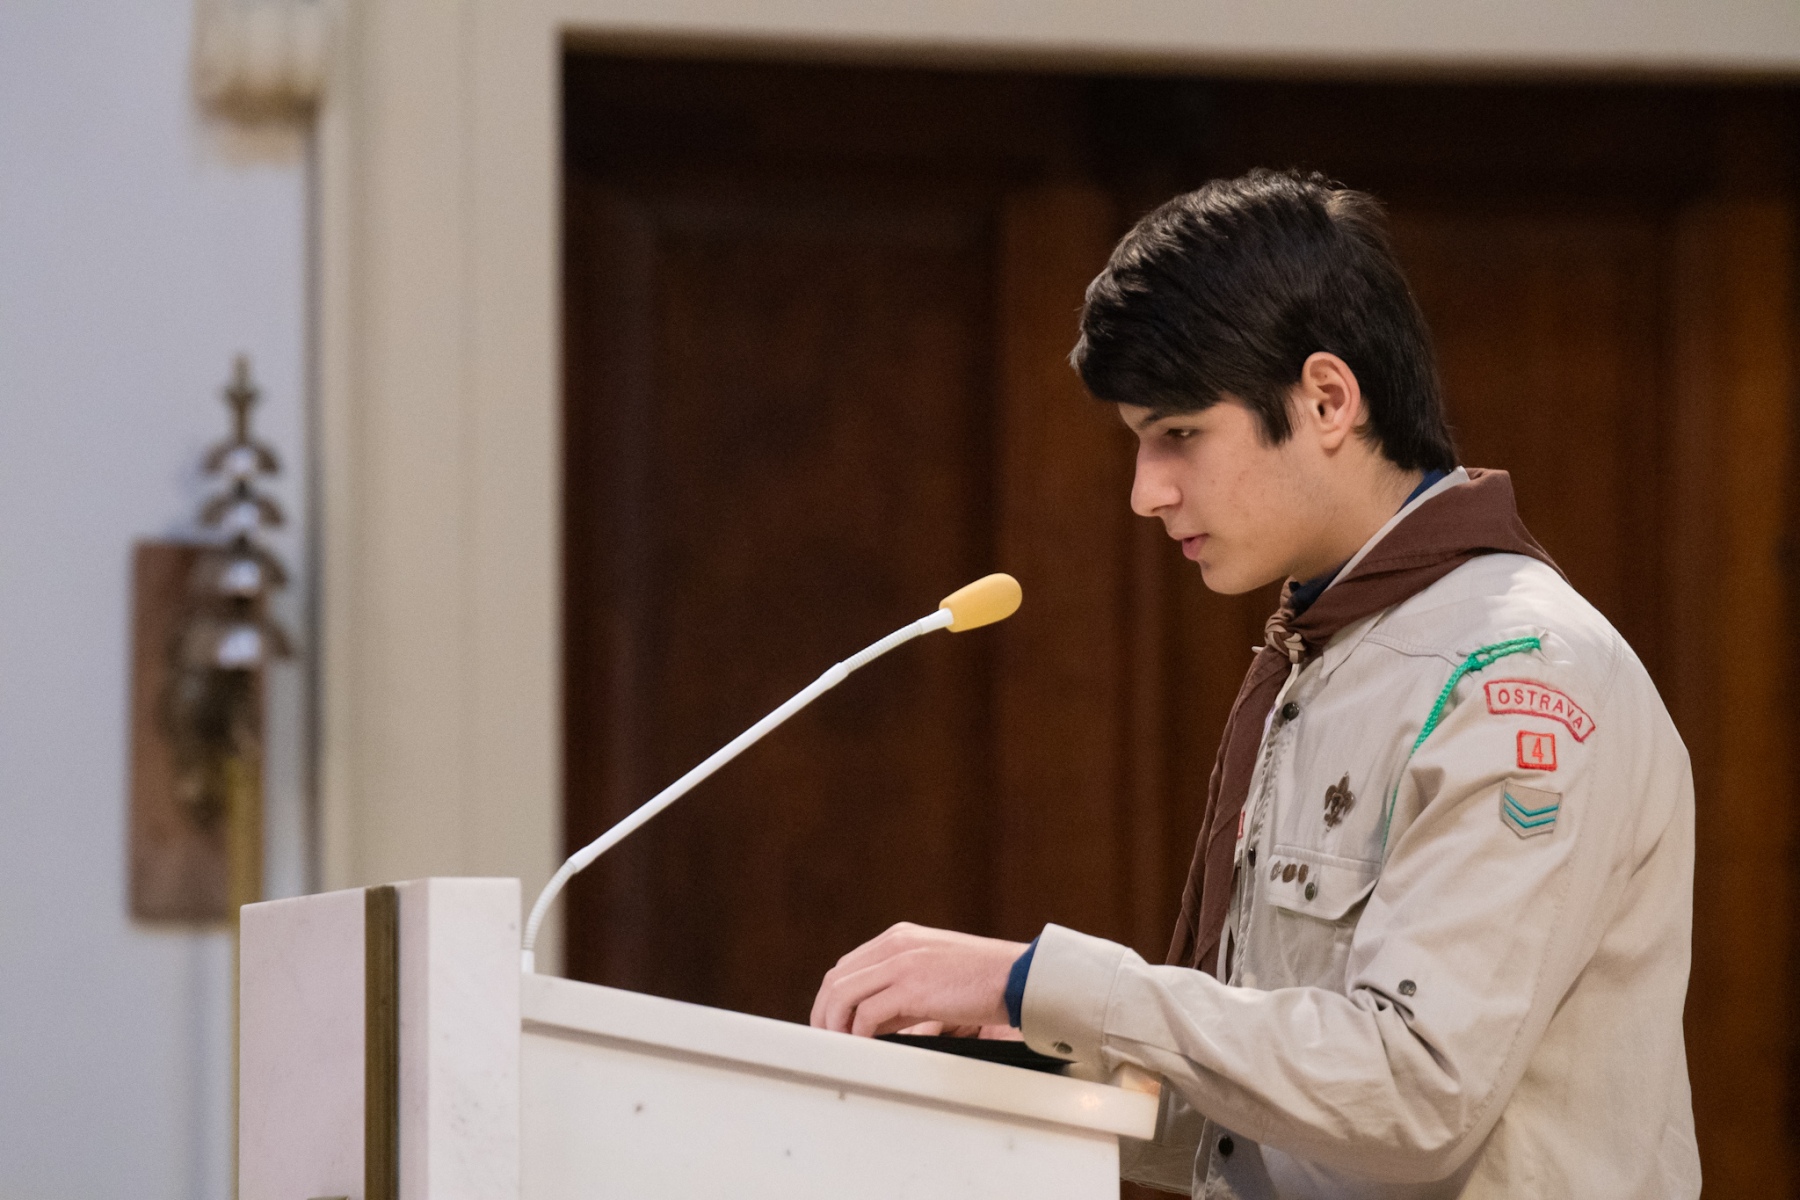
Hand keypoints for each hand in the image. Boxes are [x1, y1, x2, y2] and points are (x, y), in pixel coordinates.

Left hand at [809, 923, 1026, 1036]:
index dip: (831, 998)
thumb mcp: (934, 972)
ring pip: (843, 994)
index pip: (847, 967)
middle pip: (836, 978)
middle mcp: (895, 945)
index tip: (831, 1022)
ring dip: (835, 1024)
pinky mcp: (912, 987)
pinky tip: (867, 1045)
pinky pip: (867, 1013)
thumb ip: (901, 988)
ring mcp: (902, 963)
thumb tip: (874, 1020)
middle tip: (827, 1039)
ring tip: (840, 1046)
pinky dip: (859, 1033)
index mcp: (899, 938)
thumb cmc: (984, 979)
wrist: (1018, 976)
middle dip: (824, 1012)